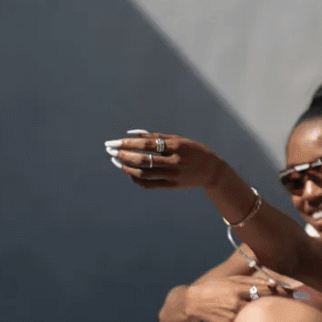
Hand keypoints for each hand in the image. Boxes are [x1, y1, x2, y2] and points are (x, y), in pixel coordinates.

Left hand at [106, 132, 224, 189]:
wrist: (211, 171)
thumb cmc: (192, 150)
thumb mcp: (178, 139)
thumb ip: (156, 137)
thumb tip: (132, 135)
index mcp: (176, 147)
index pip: (146, 145)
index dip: (128, 144)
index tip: (114, 142)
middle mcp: (174, 162)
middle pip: (142, 160)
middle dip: (123, 155)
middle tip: (110, 151)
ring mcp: (172, 176)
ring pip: (143, 174)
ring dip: (126, 168)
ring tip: (117, 162)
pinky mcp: (171, 186)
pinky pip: (148, 185)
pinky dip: (136, 180)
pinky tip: (130, 173)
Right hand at [184, 274, 282, 321]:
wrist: (193, 303)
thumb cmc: (213, 288)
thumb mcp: (230, 280)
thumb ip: (250, 281)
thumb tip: (271, 283)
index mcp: (236, 289)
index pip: (262, 290)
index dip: (278, 291)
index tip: (290, 292)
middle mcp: (235, 303)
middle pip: (262, 304)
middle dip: (277, 303)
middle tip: (292, 302)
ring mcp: (232, 316)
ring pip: (255, 316)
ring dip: (267, 314)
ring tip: (282, 312)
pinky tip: (263, 321)